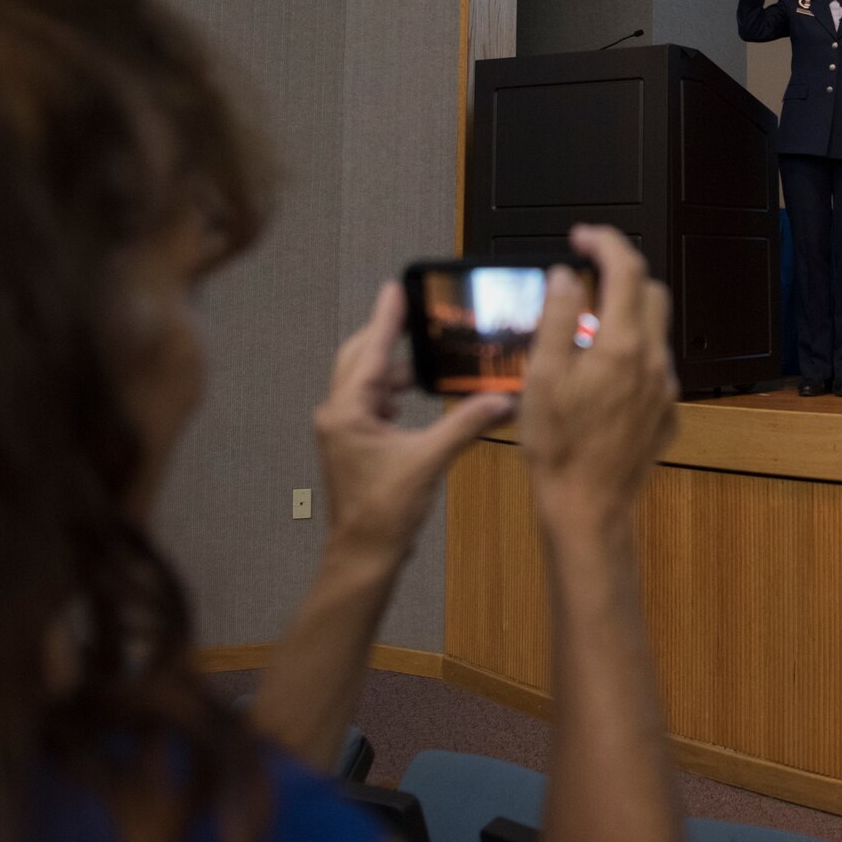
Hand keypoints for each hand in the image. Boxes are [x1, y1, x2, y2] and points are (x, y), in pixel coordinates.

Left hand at [312, 285, 513, 561]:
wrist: (364, 553)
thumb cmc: (386, 509)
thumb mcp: (429, 460)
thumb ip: (466, 424)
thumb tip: (503, 400)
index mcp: (349, 411)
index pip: (372, 351)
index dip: (387, 318)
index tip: (396, 288)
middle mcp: (338, 413)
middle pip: (360, 358)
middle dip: (386, 334)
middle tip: (413, 311)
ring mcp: (342, 428)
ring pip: (365, 380)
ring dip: (393, 365)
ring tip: (426, 353)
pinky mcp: (352, 442)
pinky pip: (370, 401)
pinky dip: (392, 389)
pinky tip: (416, 394)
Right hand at [522, 226, 679, 530]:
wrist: (589, 506)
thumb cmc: (560, 448)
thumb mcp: (542, 375)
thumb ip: (557, 317)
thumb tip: (566, 277)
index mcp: (622, 345)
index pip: (626, 268)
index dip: (605, 242)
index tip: (583, 238)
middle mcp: (653, 361)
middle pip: (651, 292)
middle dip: (622, 274)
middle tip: (586, 276)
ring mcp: (665, 387)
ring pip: (654, 330)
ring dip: (625, 316)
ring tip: (583, 332)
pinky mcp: (667, 411)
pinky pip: (653, 366)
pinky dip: (630, 354)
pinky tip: (599, 376)